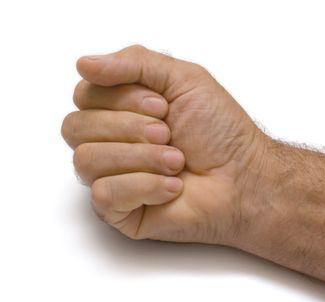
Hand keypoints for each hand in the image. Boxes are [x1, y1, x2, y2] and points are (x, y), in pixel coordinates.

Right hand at [64, 45, 267, 244]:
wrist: (244, 177)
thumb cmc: (220, 131)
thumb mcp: (184, 79)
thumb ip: (135, 62)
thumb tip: (82, 64)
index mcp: (121, 110)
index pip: (85, 95)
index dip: (121, 98)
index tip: (163, 106)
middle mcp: (111, 142)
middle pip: (75, 127)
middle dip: (129, 127)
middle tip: (169, 134)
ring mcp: (113, 177)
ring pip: (85, 161)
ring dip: (140, 157)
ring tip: (177, 162)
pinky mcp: (119, 211)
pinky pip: (102, 194)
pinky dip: (144, 187)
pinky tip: (173, 188)